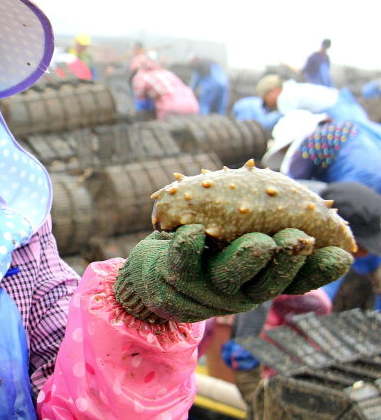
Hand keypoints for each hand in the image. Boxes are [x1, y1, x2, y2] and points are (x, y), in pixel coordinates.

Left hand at [114, 224, 351, 323]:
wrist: (149, 275)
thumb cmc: (203, 251)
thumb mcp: (237, 242)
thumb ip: (265, 228)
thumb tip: (302, 199)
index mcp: (257, 282)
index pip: (295, 282)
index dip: (318, 272)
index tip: (341, 255)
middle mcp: (236, 292)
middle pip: (265, 284)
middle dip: (284, 262)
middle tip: (298, 240)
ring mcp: (204, 290)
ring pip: (228, 277)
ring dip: (245, 258)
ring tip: (259, 242)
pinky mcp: (173, 280)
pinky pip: (182, 264)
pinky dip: (187, 246)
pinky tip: (193, 229)